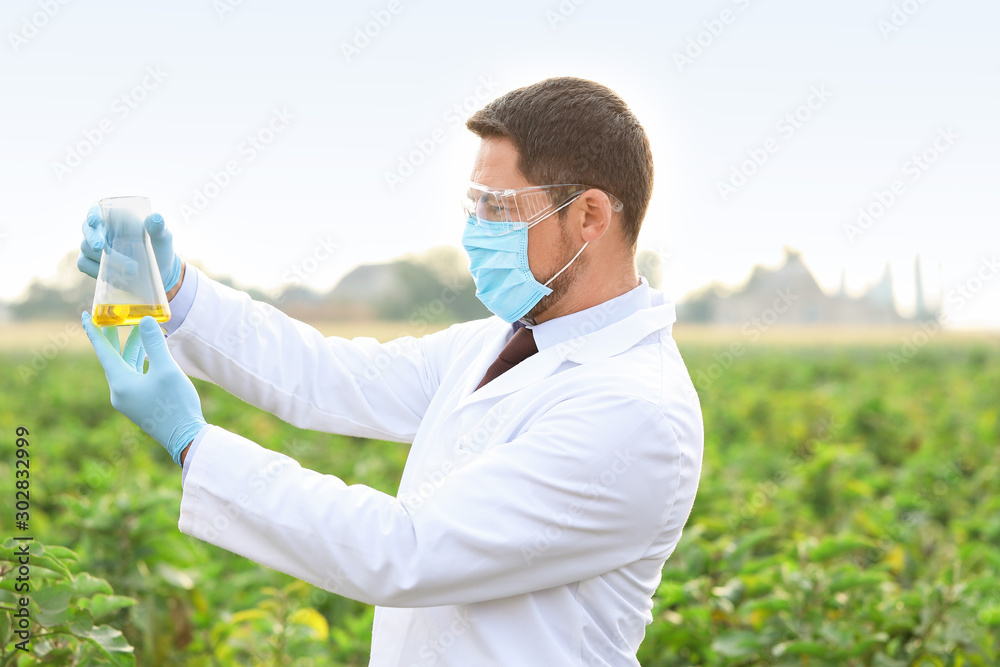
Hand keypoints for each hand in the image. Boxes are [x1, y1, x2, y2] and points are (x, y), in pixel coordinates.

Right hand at [77, 205, 182, 291]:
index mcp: (117, 218)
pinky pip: (83, 263)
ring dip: (105, 259)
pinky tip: (114, 275)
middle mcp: (103, 230)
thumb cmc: (159, 249)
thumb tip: (155, 218)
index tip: (95, 221)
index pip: (98, 209)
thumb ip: (158, 228)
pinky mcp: (91, 263)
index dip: (93, 213)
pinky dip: (96, 269)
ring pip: (86, 248)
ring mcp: (94, 247)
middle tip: (101, 247)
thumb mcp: (163, 238)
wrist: (159, 273)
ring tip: (131, 269)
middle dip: (92, 237)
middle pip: (87, 228)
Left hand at [81, 314, 205, 464]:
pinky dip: (139, 361)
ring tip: (140, 330)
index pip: (103, 351)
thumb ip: (154, 344)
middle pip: (113, 358)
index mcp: (120, 383)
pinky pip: (134, 375)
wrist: (186, 437)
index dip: (94, 331)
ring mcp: (129, 399)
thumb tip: (145, 320)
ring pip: (126, 366)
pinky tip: (149, 354)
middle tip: (111, 317)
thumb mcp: (166, 370)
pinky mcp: (139, 403)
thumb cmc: (175, 404)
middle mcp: (119, 391)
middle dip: (114, 337)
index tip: (85, 314)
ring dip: (132, 348)